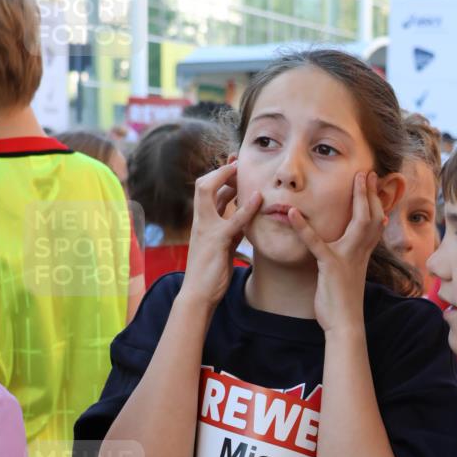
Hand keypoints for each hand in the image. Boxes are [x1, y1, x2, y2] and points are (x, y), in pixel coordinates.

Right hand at [182, 162, 261, 308]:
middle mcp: (201, 222)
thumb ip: (231, 232)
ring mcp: (206, 229)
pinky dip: (246, 207)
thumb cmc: (210, 274)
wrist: (198, 295)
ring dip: (227, 178)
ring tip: (242, 168)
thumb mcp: (223, 247)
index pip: (207, 192)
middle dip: (220, 171)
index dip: (220, 178)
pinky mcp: (217, 241)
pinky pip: (233, 219)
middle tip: (237, 161)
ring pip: (210, 193)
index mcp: (202, 223)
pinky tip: (259, 198)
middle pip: (204, 185)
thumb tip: (244, 221)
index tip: (233, 169)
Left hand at [288, 171, 384, 332]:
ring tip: (351, 178)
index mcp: (362, 253)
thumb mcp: (348, 274)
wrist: (345, 323)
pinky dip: (303, 227)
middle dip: (370, 192)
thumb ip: (349, 256)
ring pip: (358, 222)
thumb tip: (347, 246)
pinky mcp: (331, 266)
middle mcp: (359, 252)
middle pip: (371, 216)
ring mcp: (347, 257)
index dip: (374, 201)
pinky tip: (292, 213)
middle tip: (366, 172)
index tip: (372, 183)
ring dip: (355, 198)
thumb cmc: (342, 300)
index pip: (374, 222)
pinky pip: (316, 243)